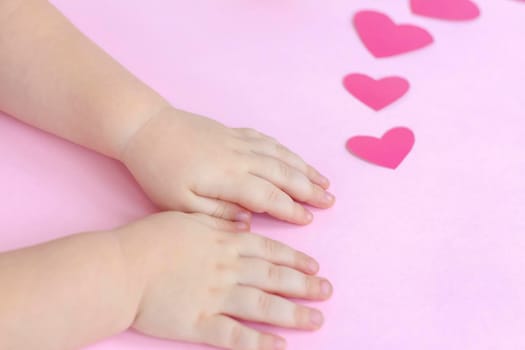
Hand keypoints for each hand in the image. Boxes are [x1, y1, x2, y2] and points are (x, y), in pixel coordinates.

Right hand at [114, 211, 332, 349]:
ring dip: (293, 313)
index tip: (314, 265)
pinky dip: (259, 343)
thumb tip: (244, 225)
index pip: (270, 251)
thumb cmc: (151, 239)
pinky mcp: (200, 324)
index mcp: (225, 243)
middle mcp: (228, 270)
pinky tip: (280, 347)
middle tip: (327, 291)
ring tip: (316, 319)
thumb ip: (219, 220)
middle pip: (275, 278)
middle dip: (305, 285)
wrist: (122, 266)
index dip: (295, 259)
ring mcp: (216, 297)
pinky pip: (235, 336)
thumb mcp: (188, 217)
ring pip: (264, 306)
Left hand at [120, 107, 334, 225]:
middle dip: (309, 188)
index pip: (269, 196)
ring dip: (304, 168)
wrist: (145, 128)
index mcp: (228, 177)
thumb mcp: (179, 203)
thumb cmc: (159, 171)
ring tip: (323, 180)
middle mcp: (241, 157)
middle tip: (330, 200)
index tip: (310, 219)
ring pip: (280, 155)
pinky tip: (293, 157)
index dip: (292, 209)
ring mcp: (238, 141)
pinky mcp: (233, 131)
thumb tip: (248, 222)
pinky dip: (285, 150)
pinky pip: (267, 140)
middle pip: (283, 173)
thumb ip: (217, 214)